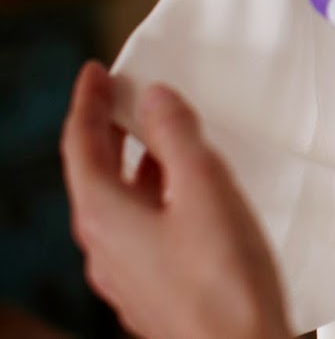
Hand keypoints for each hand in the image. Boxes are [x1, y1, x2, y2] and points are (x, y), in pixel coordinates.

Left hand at [59, 61, 291, 338]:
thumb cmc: (223, 282)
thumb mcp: (203, 188)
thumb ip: (175, 137)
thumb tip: (153, 100)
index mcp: (104, 217)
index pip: (80, 146)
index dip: (86, 103)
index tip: (94, 74)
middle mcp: (103, 247)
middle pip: (93, 175)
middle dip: (105, 132)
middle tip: (117, 98)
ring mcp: (126, 273)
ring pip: (116, 204)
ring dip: (131, 164)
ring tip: (154, 138)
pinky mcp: (152, 289)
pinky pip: (139, 229)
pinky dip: (151, 195)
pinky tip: (182, 195)